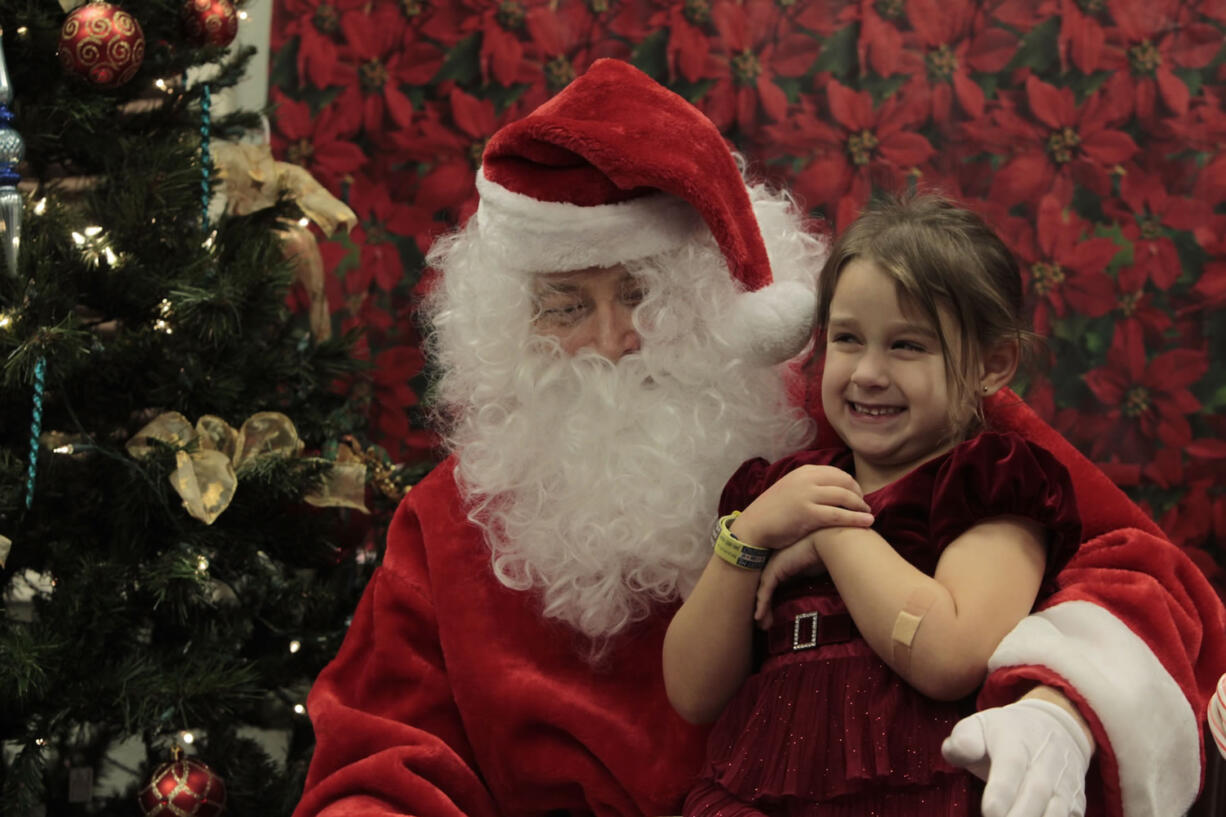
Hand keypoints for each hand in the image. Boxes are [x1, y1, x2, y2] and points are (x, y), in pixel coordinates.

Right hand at [731, 465, 873, 549]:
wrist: (754, 527)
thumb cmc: (773, 511)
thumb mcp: (790, 488)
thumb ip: (809, 484)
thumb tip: (831, 486)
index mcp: (803, 471)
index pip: (837, 473)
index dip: (852, 484)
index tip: (857, 496)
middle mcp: (806, 479)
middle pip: (845, 482)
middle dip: (859, 494)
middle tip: (865, 506)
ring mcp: (807, 496)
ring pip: (845, 497)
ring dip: (861, 506)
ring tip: (868, 514)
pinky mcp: (808, 514)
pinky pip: (839, 515)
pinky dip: (856, 519)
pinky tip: (868, 523)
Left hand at [754, 536, 824, 627]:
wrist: (828, 541)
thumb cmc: (828, 553)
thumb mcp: (814, 569)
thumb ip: (806, 578)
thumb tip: (807, 592)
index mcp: (787, 561)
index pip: (776, 582)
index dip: (773, 598)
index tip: (774, 614)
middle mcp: (778, 562)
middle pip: (767, 587)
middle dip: (765, 606)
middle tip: (764, 623)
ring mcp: (774, 565)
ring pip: (763, 591)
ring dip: (762, 609)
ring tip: (762, 626)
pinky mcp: (774, 571)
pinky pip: (765, 591)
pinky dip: (762, 605)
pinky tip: (759, 617)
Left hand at [942, 698, 1091, 816]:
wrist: (1055, 727)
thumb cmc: (1006, 732)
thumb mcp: (980, 724)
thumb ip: (963, 740)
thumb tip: (956, 751)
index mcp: (1015, 740)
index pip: (1011, 765)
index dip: (1002, 791)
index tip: (989, 812)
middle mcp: (1045, 761)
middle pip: (1036, 792)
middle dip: (1018, 816)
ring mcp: (1063, 782)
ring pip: (1057, 809)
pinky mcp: (1075, 800)